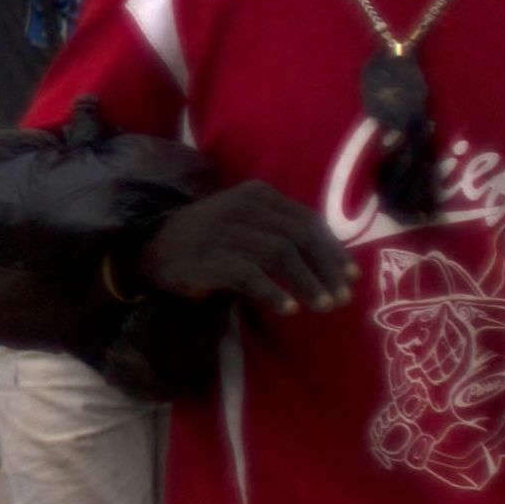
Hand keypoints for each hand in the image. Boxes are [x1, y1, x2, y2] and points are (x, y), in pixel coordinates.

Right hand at [138, 183, 352, 314]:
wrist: (152, 246)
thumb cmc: (208, 237)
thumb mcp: (245, 222)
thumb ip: (280, 230)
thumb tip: (331, 258)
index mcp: (256, 195)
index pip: (306, 220)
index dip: (333, 249)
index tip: (352, 276)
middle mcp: (242, 207)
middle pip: (298, 236)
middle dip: (326, 268)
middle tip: (343, 297)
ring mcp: (223, 232)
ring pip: (279, 253)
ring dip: (307, 282)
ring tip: (324, 306)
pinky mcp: (207, 258)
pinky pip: (248, 274)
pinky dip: (272, 292)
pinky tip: (289, 309)